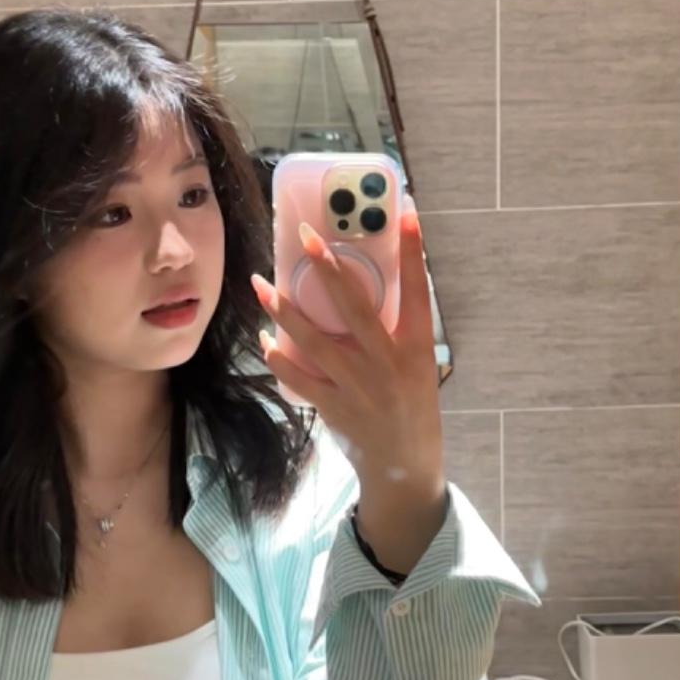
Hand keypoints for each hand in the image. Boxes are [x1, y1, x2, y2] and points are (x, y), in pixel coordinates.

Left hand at [250, 198, 445, 548]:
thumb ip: (394, 331)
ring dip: (284, 310)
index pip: (418, 291)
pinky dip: (278, 356)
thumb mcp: (417, 366)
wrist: (404, 468)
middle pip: (355, 306)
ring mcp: (360, 387)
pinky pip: (299, 377)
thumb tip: (353, 288)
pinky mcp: (336, 408)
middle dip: (328, 267)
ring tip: (261, 284)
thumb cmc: (411, 407)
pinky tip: (264, 338)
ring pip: (315, 340)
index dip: (413, 251)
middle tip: (305, 235)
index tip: (405, 211)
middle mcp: (390, 364)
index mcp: (418, 348)